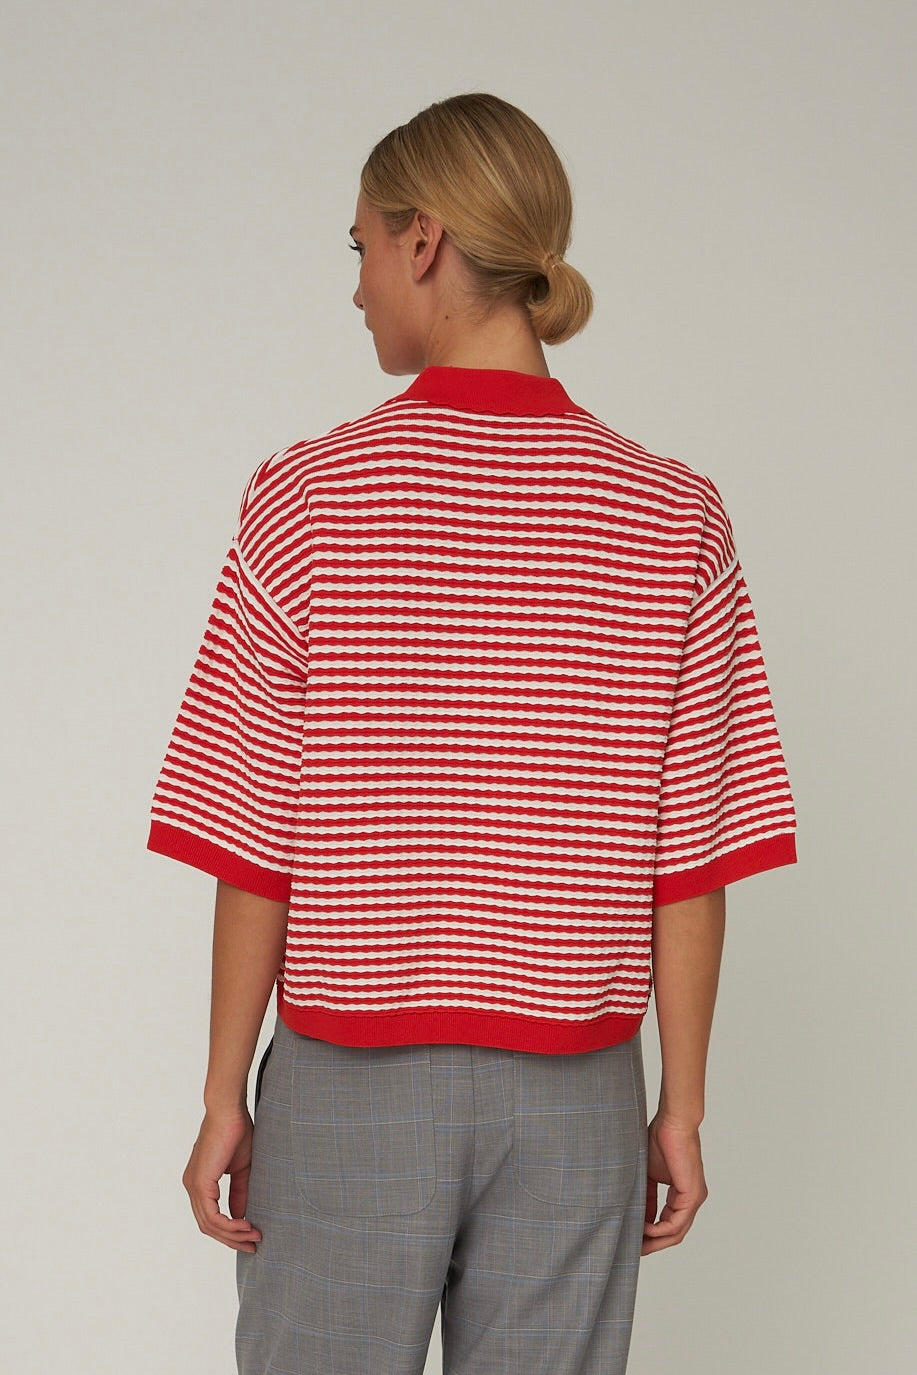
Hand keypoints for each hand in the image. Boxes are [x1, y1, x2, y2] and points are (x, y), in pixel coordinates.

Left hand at [182, 1109, 262, 1252]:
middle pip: (208, 1226)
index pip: (210, 1217)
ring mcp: (193, 1186)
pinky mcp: (200, 1183)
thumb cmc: (236, 1132)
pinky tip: (246, 1225)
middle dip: (231, 1239)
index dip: (229, 1231)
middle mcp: (192, 1186)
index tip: (251, 1236)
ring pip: (210, 1225)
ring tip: (255, 1236)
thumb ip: (239, 1193)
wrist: (229, 1110)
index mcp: (200, 1182)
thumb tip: (242, 1217)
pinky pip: (212, 1215)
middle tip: (253, 1245)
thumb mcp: (241, 1169)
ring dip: (233, 1234)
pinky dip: (230, 1225)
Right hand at [642, 1112, 708, 1254]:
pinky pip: (675, 1223)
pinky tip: (643, 1228)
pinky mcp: (692, 1195)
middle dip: (653, 1244)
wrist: (673, 1122)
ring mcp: (694, 1199)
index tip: (633, 1238)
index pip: (668, 1223)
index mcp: (683, 1195)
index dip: (650, 1234)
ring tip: (635, 1242)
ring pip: (676, 1233)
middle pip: (674, 1234)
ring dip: (654, 1241)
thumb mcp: (648, 1174)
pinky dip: (658, 1229)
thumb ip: (646, 1196)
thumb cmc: (661, 1140)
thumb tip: (636, 1217)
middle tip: (633, 1250)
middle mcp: (692, 1200)